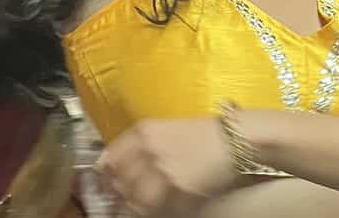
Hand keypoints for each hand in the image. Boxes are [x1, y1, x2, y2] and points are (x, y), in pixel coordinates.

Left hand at [95, 118, 236, 216]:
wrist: (235, 140)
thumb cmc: (204, 134)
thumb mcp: (167, 130)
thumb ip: (142, 146)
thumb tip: (118, 167)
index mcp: (143, 132)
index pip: (109, 159)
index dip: (103, 177)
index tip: (103, 187)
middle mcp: (147, 150)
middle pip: (119, 182)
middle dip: (117, 195)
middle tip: (117, 202)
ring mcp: (162, 172)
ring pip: (134, 201)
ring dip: (133, 208)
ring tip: (138, 208)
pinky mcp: (178, 193)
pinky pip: (155, 211)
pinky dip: (151, 214)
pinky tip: (156, 212)